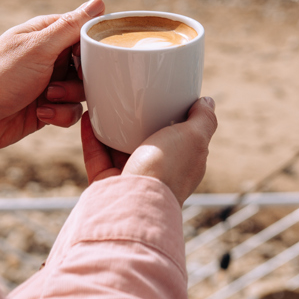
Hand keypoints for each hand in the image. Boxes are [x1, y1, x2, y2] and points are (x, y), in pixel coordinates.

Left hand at [0, 0, 104, 153]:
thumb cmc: (1, 75)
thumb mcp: (39, 47)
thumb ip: (71, 26)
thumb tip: (99, 2)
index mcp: (47, 35)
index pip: (83, 32)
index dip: (91, 46)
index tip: (88, 58)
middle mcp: (50, 57)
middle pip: (88, 64)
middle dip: (82, 77)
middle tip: (66, 80)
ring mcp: (49, 83)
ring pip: (82, 90)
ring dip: (69, 97)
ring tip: (48, 98)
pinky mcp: (47, 107)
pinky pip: (71, 111)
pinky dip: (60, 114)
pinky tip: (41, 114)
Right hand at [81, 97, 218, 205]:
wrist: (133, 203)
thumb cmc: (167, 170)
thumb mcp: (195, 138)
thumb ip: (203, 119)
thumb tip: (208, 101)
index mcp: (183, 163)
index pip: (182, 136)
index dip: (176, 116)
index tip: (165, 94)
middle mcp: (158, 171)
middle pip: (148, 140)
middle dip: (140, 120)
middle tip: (132, 95)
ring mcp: (132, 177)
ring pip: (120, 147)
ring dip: (113, 126)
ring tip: (108, 102)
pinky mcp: (107, 181)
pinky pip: (98, 154)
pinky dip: (93, 135)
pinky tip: (90, 116)